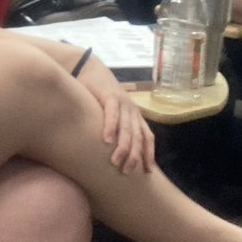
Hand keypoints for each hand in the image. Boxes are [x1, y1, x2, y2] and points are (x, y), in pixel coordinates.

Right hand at [76, 55, 154, 172]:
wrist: (93, 69)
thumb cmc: (101, 96)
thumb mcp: (113, 113)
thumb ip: (116, 129)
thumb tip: (113, 154)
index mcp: (135, 116)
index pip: (147, 137)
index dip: (148, 154)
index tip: (147, 171)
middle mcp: (132, 110)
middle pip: (137, 137)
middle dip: (134, 155)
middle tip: (127, 171)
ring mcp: (122, 103)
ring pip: (126, 128)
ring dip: (123, 146)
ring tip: (116, 161)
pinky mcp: (109, 96)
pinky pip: (112, 114)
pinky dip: (110, 127)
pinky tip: (107, 140)